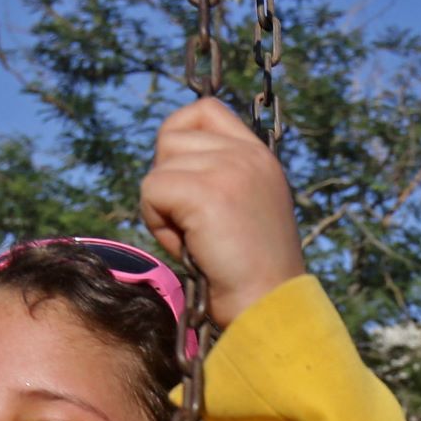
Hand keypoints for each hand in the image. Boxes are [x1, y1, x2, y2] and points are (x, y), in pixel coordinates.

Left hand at [139, 97, 306, 328]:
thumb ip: (216, 178)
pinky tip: (191, 249)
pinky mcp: (209, 191)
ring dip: (163, 211)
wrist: (269, 309)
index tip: (184, 184)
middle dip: (169, 185)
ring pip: (157, 169)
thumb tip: (167, 165)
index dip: (179, 140)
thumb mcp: (243, 211)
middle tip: (195, 227)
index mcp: (260, 157)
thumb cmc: (249, 277)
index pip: (203, 110)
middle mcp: (248, 154)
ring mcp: (230, 169)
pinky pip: (152, 192)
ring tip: (197, 242)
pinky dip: (160, 227)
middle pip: (170, 137)